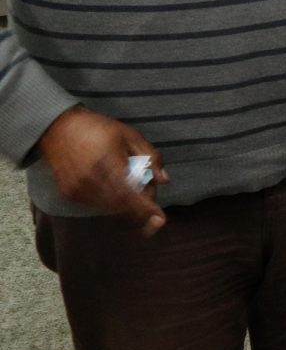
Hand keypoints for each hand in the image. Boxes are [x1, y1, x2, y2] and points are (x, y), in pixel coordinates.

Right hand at [37, 106, 165, 232]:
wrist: (58, 128)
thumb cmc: (97, 129)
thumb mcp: (130, 135)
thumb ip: (150, 157)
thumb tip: (164, 180)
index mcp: (109, 163)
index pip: (132, 194)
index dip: (147, 209)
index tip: (160, 220)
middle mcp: (91, 180)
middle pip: (124, 204)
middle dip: (141, 203)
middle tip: (147, 187)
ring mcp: (78, 190)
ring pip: (111, 207)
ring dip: (126, 202)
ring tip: (127, 179)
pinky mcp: (69, 195)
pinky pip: (96, 205)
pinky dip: (110, 200)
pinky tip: (111, 183)